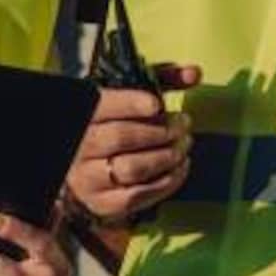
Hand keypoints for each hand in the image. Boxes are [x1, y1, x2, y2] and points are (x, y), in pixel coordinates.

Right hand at [62, 63, 200, 256]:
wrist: (87, 168)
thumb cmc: (114, 125)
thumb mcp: (131, 97)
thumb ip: (162, 80)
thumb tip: (195, 73)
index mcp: (83, 115)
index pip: (103, 106)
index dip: (130, 104)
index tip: (156, 104)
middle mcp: (80, 146)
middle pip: (121, 137)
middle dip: (160, 131)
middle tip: (183, 125)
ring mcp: (89, 177)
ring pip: (132, 167)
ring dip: (167, 157)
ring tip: (183, 146)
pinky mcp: (102, 202)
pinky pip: (139, 195)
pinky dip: (167, 182)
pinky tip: (180, 167)